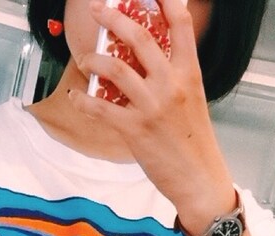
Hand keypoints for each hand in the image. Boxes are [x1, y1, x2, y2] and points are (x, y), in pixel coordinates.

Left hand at [71, 0, 234, 232]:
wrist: (200, 178)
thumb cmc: (195, 142)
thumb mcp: (193, 100)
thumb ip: (175, 77)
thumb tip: (150, 63)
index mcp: (190, 72)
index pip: (180, 24)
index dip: (164, 0)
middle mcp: (172, 84)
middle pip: (139, 38)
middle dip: (113, 18)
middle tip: (98, 10)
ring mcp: (152, 106)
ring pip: (116, 69)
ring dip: (94, 60)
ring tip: (84, 60)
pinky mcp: (135, 130)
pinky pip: (101, 108)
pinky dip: (83, 100)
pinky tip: (74, 97)